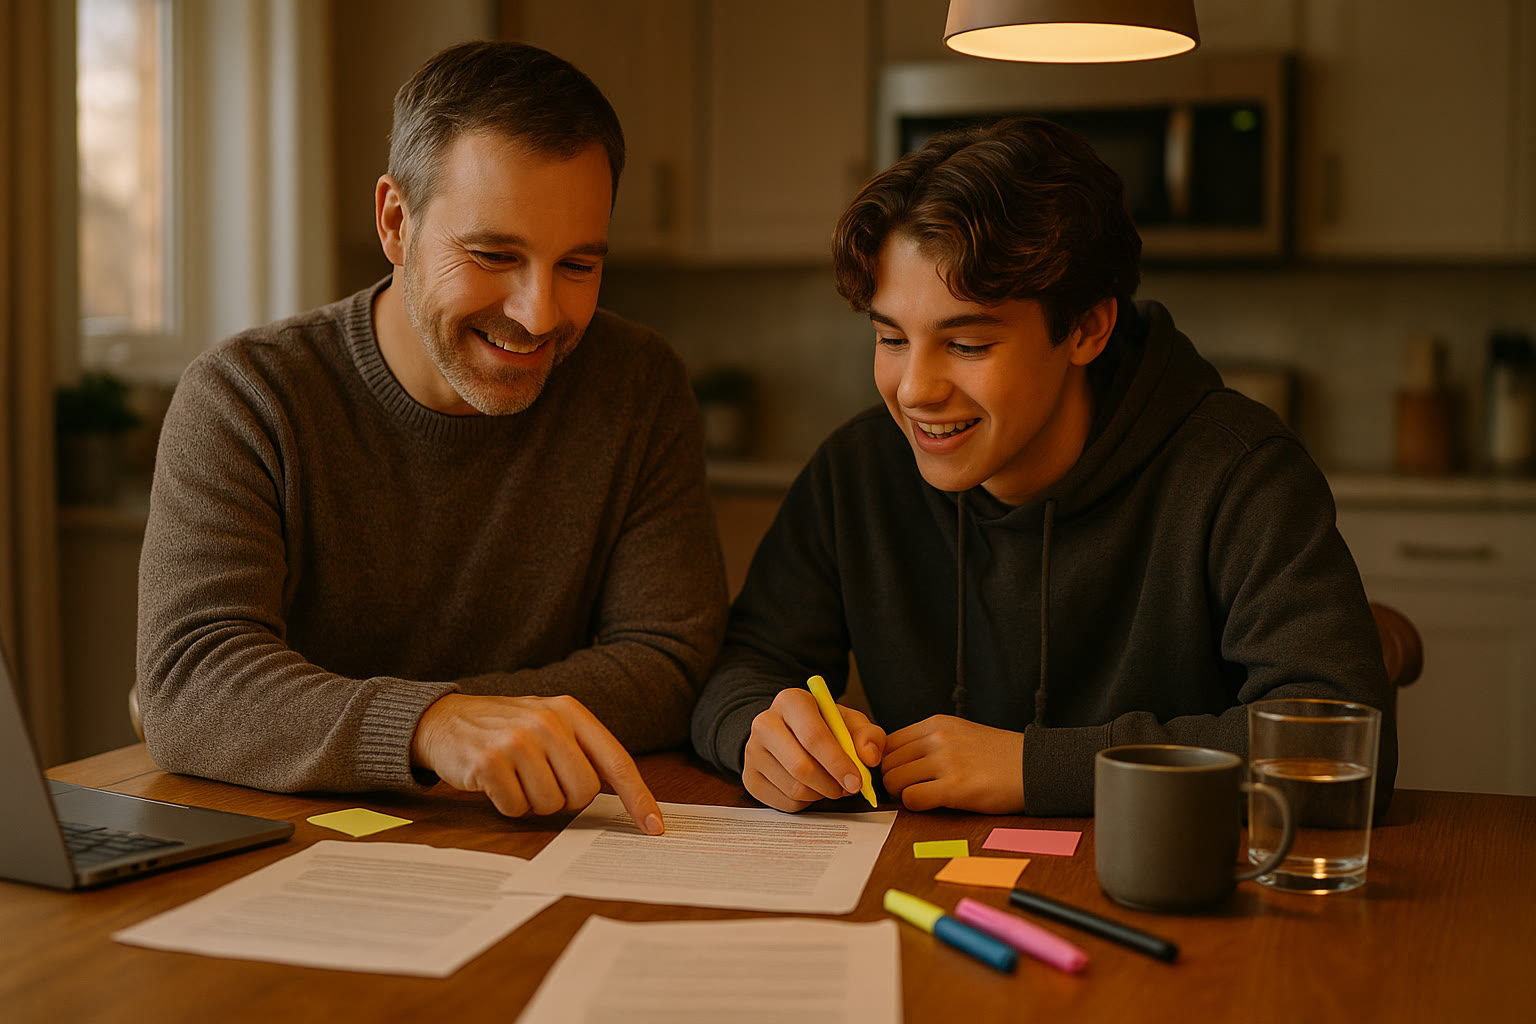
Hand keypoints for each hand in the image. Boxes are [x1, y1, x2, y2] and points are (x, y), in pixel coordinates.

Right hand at [411, 694, 663, 833]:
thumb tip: (628, 798)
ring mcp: (517, 740)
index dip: (638, 798)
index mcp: (570, 712)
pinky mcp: (489, 761)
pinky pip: (516, 808)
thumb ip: (583, 750)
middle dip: (565, 800)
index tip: (654, 827)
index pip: (616, 761)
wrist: (443, 718)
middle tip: (541, 782)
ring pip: (550, 805)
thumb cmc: (505, 728)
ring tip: (515, 776)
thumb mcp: (549, 723)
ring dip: (532, 802)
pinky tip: (494, 782)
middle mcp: (547, 722)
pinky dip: (507, 805)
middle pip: (584, 792)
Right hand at [742, 687, 885, 811]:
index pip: (813, 736)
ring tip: (831, 784)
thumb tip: (869, 757)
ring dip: (822, 794)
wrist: (789, 733)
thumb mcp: (849, 723)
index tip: (856, 781)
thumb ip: (868, 736)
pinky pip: (785, 803)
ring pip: (794, 788)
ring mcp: (752, 752)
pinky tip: (812, 788)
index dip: (838, 762)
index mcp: (791, 701)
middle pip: (800, 767)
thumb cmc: (824, 726)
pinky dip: (806, 802)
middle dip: (831, 784)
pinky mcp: (749, 778)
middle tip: (847, 789)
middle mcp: (764, 723)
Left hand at [880, 715, 1025, 813]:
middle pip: (887, 763)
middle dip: (895, 781)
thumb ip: (929, 741)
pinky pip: (912, 799)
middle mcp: (938, 738)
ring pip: (895, 781)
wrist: (1036, 767)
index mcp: (936, 723)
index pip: (888, 742)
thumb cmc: (999, 756)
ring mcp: (946, 761)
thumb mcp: (960, 733)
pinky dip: (917, 806)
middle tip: (912, 790)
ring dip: (904, 794)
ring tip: (925, 796)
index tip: (902, 774)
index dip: (890, 762)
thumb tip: (895, 760)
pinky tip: (934, 804)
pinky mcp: (956, 787)